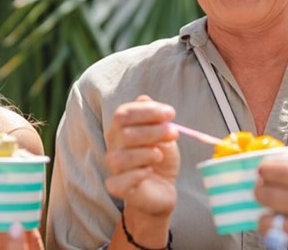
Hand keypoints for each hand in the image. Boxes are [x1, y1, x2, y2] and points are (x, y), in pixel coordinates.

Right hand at [104, 95, 178, 216]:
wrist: (162, 189)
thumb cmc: (160, 158)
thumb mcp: (163, 135)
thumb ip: (154, 118)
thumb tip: (144, 98)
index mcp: (120, 129)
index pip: (124, 113)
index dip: (147, 111)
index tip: (171, 113)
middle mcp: (113, 146)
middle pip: (125, 133)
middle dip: (154, 131)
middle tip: (174, 133)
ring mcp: (114, 167)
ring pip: (123, 157)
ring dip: (148, 153)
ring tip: (160, 155)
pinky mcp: (117, 187)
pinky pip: (122, 179)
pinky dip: (139, 173)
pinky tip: (150, 171)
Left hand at [254, 160, 287, 249]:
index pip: (278, 168)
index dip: (268, 168)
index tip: (265, 169)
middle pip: (265, 193)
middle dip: (263, 190)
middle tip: (266, 189)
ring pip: (266, 221)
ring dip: (271, 217)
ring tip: (280, 216)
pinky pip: (281, 243)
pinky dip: (283, 239)